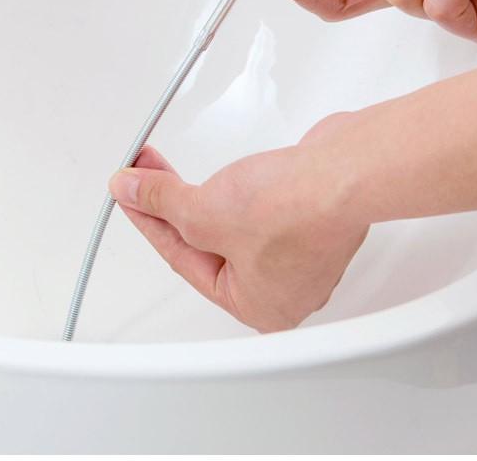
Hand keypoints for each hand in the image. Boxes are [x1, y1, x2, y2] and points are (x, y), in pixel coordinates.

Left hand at [109, 137, 368, 332]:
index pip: (181, 258)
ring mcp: (297, 250)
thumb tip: (132, 191)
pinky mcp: (306, 216)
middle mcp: (280, 286)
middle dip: (169, 205)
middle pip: (204, 242)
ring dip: (196, 194)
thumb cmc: (296, 208)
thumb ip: (162, 201)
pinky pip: (253, 207)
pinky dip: (229, 189)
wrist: (348, 170)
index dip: (147, 221)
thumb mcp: (206, 209)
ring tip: (168, 170)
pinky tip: (217, 173)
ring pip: (229, 222)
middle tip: (142, 177)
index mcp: (256, 305)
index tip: (128, 194)